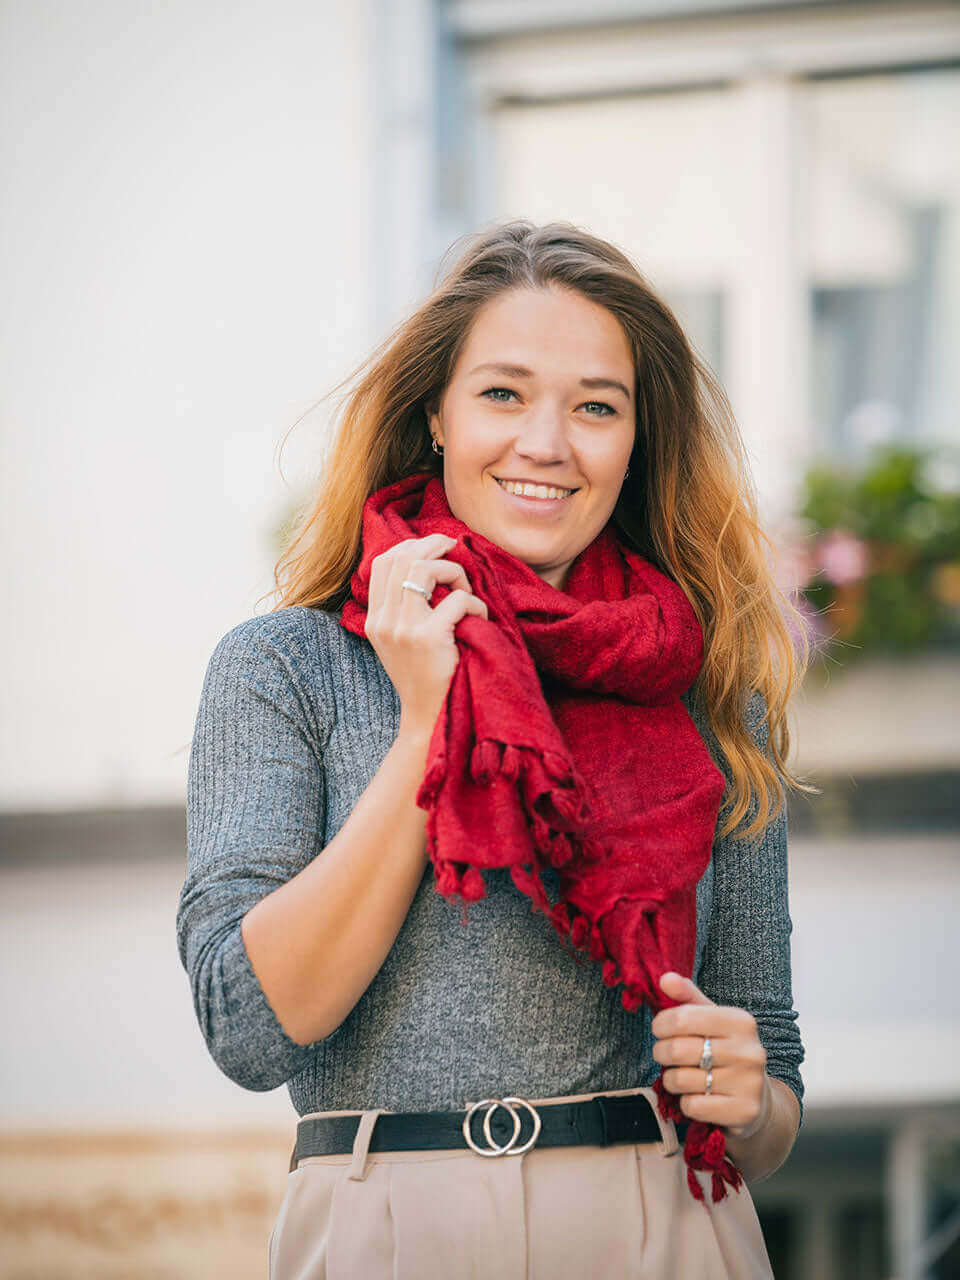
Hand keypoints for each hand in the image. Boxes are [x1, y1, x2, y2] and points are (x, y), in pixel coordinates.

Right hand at [364, 533, 488, 739]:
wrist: (428, 717)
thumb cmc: (423, 677)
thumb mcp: (400, 641)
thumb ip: (402, 608)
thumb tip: (424, 565)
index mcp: (375, 619)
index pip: (384, 562)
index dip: (412, 545)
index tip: (435, 546)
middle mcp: (383, 621)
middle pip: (403, 558)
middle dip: (434, 545)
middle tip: (456, 547)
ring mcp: (403, 629)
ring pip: (426, 570)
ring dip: (454, 572)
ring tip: (466, 590)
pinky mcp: (428, 638)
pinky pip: (456, 600)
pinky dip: (475, 603)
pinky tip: (479, 617)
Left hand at [651, 971, 771, 1140]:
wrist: (760, 1101)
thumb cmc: (727, 1053)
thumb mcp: (712, 1020)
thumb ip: (688, 998)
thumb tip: (665, 978)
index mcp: (741, 1022)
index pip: (682, 1017)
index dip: (661, 1024)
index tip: (659, 1029)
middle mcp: (749, 1051)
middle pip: (678, 1049)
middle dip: (661, 1053)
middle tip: (664, 1055)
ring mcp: (749, 1084)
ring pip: (681, 1080)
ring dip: (671, 1080)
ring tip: (680, 1076)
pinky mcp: (743, 1112)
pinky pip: (692, 1106)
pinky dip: (686, 1103)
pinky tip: (697, 1097)